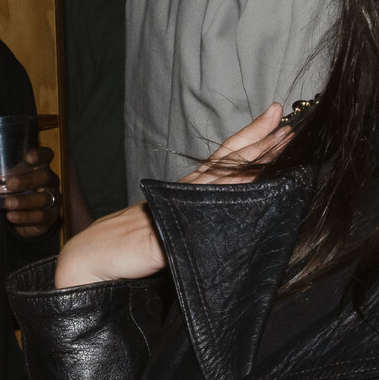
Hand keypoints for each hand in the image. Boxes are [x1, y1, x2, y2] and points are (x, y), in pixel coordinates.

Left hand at [0, 146, 60, 238]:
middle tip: (9, 184)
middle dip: (28, 180)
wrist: (26, 219)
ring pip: (44, 198)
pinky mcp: (50, 217)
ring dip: (25, 201)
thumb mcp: (0, 182)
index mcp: (38, 167)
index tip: (28, 158)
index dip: (40, 155)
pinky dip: (25, 217)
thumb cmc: (14, 192)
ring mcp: (52, 199)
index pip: (47, 156)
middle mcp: (49, 182)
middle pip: (45, 177)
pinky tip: (12, 217)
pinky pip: (41, 216)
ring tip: (7, 203)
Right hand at [54, 105, 290, 288]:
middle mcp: (185, 192)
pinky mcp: (170, 232)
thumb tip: (234, 212)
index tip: (276, 121)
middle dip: (258, 141)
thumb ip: (200, 217)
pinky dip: (227, 201)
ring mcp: (178, 208)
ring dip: (252, 161)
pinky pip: (205, 215)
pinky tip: (250, 190)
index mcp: (187, 189)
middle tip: (285, 121)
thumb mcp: (173, 224)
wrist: (94, 258)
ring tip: (279, 142)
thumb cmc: (132, 244)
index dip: (249, 138)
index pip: (224, 158)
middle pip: (227, 160)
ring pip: (221, 178)